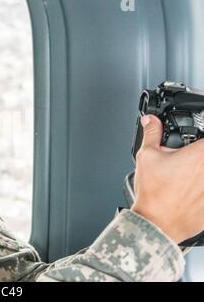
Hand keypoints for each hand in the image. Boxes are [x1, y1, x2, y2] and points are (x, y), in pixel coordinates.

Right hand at [133, 114, 203, 242]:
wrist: (157, 224)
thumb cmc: (154, 194)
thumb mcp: (147, 157)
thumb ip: (152, 134)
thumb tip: (151, 121)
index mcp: (200, 154)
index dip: (198, 140)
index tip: (192, 146)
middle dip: (197, 158)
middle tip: (186, 162)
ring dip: (198, 176)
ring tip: (187, 179)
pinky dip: (200, 191)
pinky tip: (190, 193)